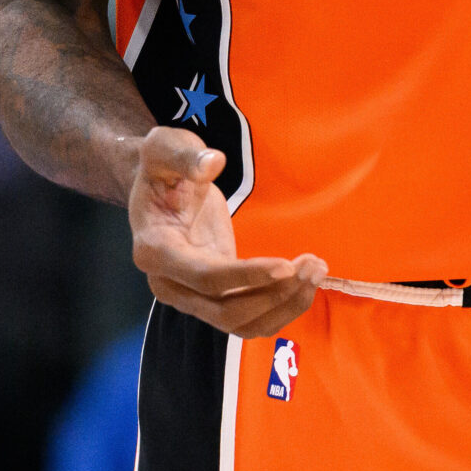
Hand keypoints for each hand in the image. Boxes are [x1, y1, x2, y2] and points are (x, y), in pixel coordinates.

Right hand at [127, 127, 326, 335]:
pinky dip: (280, 306)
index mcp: (154, 250)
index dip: (246, 276)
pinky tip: (305, 281)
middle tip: (313, 264)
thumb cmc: (163, 164)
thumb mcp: (166, 146)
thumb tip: (212, 163)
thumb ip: (185, 156)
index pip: (205, 278)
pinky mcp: (213, 296)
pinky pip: (249, 317)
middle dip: (275, 294)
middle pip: (226, 312)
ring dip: (284, 305)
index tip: (286, 266)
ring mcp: (190, 295)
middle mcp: (168, 283)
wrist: (159, 184)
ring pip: (241, 323)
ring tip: (316, 270)